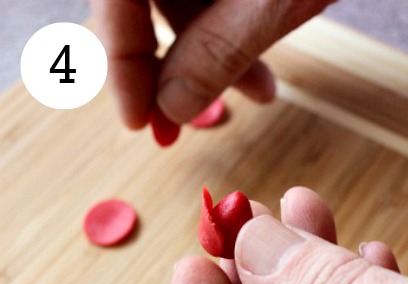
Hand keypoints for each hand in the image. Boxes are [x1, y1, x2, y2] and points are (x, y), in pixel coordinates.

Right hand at [91, 0, 333, 128]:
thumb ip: (219, 50)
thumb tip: (174, 106)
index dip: (121, 64)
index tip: (139, 121)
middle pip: (147, 3)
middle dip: (174, 70)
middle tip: (185, 124)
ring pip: (186, 2)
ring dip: (215, 57)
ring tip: (259, 94)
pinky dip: (237, 32)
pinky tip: (264, 67)